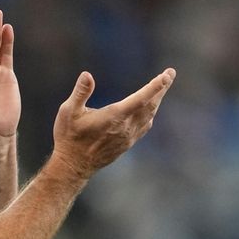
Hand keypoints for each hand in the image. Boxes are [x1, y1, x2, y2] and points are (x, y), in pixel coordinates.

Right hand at [52, 68, 175, 178]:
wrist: (74, 165)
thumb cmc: (69, 136)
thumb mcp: (68, 111)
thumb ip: (80, 92)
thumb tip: (87, 75)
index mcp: (114, 117)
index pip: (141, 98)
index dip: (155, 86)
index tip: (167, 74)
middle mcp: (125, 127)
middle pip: (150, 105)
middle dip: (161, 88)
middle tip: (170, 74)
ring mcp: (128, 137)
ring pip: (149, 115)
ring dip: (157, 100)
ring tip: (162, 88)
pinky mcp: (126, 144)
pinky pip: (144, 126)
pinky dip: (150, 114)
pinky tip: (149, 111)